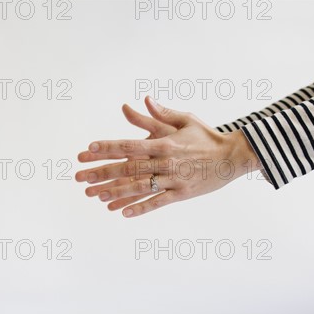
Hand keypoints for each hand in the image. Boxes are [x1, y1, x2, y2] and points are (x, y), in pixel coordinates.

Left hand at [76, 97, 258, 216]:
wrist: (234, 156)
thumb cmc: (206, 136)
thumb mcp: (184, 120)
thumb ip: (160, 114)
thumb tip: (143, 100)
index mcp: (164, 142)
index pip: (129, 145)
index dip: (107, 147)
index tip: (87, 150)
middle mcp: (165, 161)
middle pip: (128, 168)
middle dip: (102, 172)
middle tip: (80, 177)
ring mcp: (173, 179)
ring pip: (139, 187)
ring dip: (115, 192)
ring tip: (95, 195)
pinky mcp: (182, 194)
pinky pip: (158, 202)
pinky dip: (141, 208)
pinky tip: (123, 213)